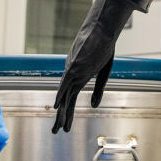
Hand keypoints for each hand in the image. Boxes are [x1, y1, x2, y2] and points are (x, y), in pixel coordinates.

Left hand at [52, 0, 133, 132]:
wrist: (102, 28)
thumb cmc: (103, 46)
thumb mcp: (103, 72)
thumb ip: (98, 90)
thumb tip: (93, 107)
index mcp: (76, 75)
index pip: (70, 97)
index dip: (67, 111)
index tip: (64, 122)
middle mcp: (71, 75)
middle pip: (65, 100)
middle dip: (61, 117)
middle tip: (56, 132)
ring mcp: (72, 71)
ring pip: (64, 96)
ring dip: (61, 114)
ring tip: (58, 129)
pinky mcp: (74, 67)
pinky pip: (66, 84)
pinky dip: (61, 96)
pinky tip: (56, 107)